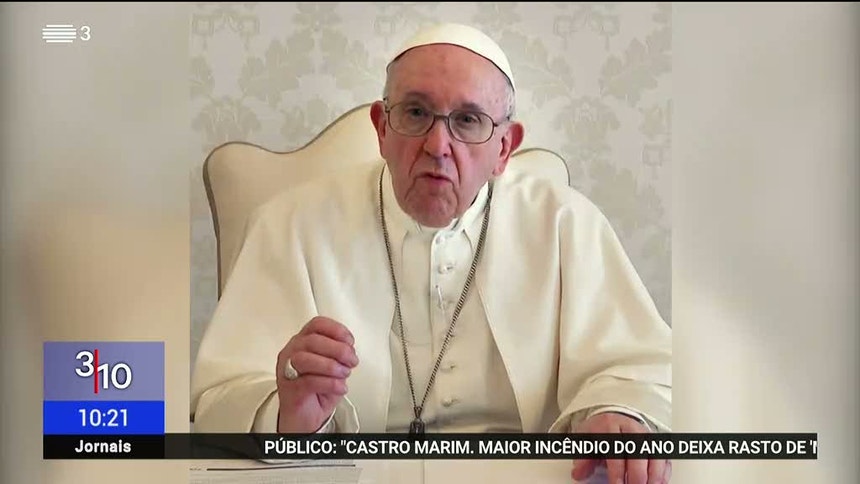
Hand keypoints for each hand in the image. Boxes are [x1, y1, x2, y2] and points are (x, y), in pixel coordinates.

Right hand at [275, 316, 358, 432]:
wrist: (304, 416)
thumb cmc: (317, 389)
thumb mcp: (332, 366)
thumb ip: (338, 354)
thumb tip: (349, 350)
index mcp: (302, 342)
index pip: (316, 324)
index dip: (336, 329)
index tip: (350, 341)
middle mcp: (291, 353)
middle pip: (312, 340)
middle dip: (338, 349)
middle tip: (351, 361)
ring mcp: (287, 371)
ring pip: (305, 359)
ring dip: (331, 366)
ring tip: (344, 374)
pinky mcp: (290, 389)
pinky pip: (309, 381)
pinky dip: (330, 383)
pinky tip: (340, 387)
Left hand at [570, 412, 670, 483]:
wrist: (613, 418)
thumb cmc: (600, 432)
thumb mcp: (586, 440)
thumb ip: (583, 459)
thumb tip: (578, 473)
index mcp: (611, 426)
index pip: (616, 449)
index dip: (617, 471)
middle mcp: (631, 429)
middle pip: (638, 452)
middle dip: (637, 475)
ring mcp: (646, 436)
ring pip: (655, 454)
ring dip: (653, 475)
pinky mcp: (656, 444)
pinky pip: (664, 458)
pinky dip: (663, 473)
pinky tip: (659, 483)